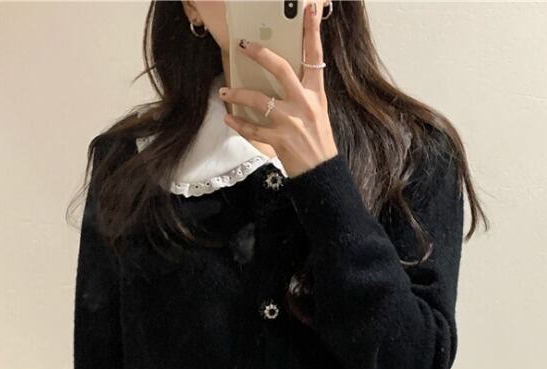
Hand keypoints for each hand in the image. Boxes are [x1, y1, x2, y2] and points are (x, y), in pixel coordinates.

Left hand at [220, 0, 337, 178]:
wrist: (321, 173)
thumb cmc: (317, 142)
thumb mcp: (317, 112)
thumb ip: (303, 93)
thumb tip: (283, 77)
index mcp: (316, 94)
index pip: (315, 57)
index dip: (312, 31)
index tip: (309, 9)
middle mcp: (304, 104)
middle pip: (281, 68)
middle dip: (259, 54)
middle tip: (242, 46)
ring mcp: (291, 122)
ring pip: (258, 99)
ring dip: (237, 94)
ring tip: (225, 92)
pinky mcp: (279, 140)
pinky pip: (252, 128)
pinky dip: (237, 124)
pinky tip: (228, 118)